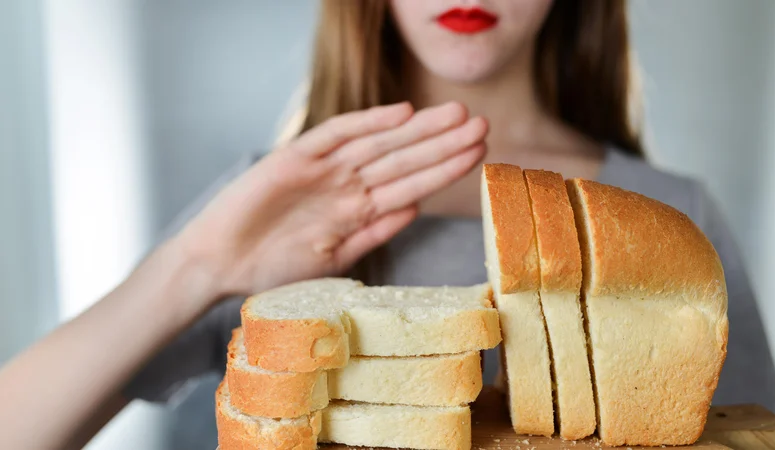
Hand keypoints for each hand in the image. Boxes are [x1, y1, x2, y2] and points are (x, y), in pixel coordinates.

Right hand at [176, 101, 487, 300]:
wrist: (219, 265)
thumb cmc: (273, 269)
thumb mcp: (334, 258)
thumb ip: (373, 232)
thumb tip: (415, 207)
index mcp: (358, 209)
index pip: (412, 184)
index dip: (446, 168)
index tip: (480, 154)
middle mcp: (346, 184)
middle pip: (403, 158)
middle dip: (443, 142)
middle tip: (482, 124)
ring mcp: (323, 170)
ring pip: (379, 144)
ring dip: (418, 131)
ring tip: (457, 115)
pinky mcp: (294, 158)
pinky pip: (335, 136)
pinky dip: (366, 124)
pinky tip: (400, 113)